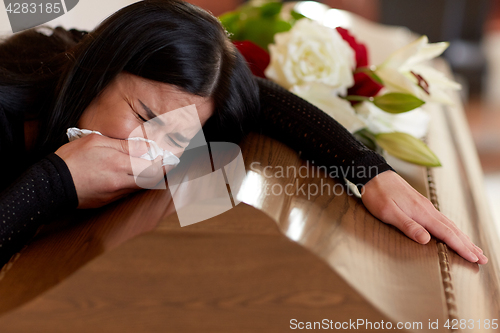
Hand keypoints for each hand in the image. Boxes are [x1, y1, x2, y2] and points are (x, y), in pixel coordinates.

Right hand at [55, 134, 164, 208]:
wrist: (51, 184)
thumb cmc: (72, 159)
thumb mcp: (96, 141)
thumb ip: (124, 145)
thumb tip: (146, 146)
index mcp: (119, 165)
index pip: (153, 167)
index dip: (164, 162)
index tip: (169, 157)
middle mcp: (120, 182)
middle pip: (152, 180)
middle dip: (161, 172)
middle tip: (164, 163)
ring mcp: (115, 194)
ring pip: (141, 188)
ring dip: (148, 179)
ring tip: (149, 167)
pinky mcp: (108, 201)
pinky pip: (128, 193)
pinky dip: (134, 185)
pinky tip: (131, 176)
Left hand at [361, 170, 487, 264]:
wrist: (374, 174)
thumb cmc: (378, 194)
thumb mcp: (388, 212)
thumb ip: (407, 226)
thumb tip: (426, 240)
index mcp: (422, 213)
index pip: (447, 233)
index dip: (461, 247)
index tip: (474, 259)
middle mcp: (427, 209)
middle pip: (453, 230)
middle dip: (468, 245)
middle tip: (482, 258)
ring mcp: (425, 206)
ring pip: (449, 224)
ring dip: (462, 237)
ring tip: (473, 248)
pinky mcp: (420, 204)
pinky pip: (442, 219)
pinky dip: (452, 229)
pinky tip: (453, 232)